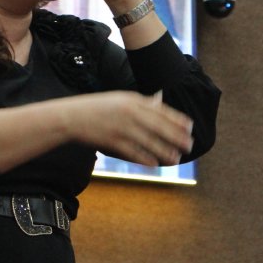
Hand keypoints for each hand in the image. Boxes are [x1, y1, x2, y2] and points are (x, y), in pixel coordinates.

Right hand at [62, 90, 193, 167]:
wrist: (72, 116)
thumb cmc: (98, 107)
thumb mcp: (120, 99)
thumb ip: (141, 102)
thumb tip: (160, 101)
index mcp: (133, 100)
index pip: (161, 110)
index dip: (177, 120)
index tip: (190, 128)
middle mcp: (129, 112)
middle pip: (159, 126)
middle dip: (176, 137)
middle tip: (190, 145)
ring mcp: (121, 127)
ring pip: (149, 142)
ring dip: (164, 151)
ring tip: (176, 159)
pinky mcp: (112, 141)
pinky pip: (133, 152)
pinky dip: (145, 158)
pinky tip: (154, 164)